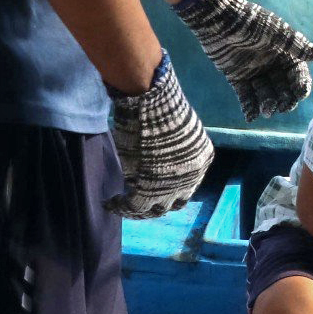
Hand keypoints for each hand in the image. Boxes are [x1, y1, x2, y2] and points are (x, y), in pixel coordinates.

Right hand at [108, 53, 213, 218]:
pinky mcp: (151, 190)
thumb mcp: (173, 132)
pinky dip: (121, 207)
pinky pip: (137, 206)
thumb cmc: (160, 108)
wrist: (153, 104)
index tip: (152, 186)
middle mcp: (193, 175)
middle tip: (138, 200)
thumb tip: (154, 162)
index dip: (170, 188)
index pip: (188, 183)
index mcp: (202, 159)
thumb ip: (169, 152)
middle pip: (176, 201)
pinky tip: (110, 203)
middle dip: (158, 203)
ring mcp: (174, 185)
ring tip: (121, 204)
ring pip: (157, 208)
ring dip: (139, 209)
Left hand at [174, 0, 312, 121]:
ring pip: (265, 93)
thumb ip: (298, 47)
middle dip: (284, 99)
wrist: (219, 20)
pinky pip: (245, 95)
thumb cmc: (252, 23)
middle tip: (283, 107)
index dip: (300, 85)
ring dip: (267, 103)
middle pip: (282, 87)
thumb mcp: (278, 34)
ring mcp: (254, 71)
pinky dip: (248, 106)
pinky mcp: (236, 77)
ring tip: (267, 112)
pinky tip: (251, 117)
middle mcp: (271, 64)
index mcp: (284, 53)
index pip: (297, 74)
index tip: (300, 95)